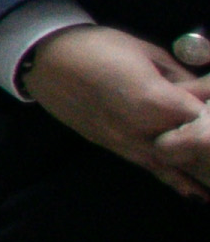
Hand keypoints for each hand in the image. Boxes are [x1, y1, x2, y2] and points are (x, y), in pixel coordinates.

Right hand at [20, 24, 209, 194]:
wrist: (47, 60)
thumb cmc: (99, 46)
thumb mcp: (148, 51)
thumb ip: (180, 75)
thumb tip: (203, 91)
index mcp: (157, 100)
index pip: (204, 116)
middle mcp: (144, 129)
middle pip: (192, 147)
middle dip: (207, 145)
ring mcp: (127, 142)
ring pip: (174, 166)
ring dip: (198, 174)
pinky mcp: (113, 147)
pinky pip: (151, 168)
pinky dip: (175, 182)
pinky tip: (195, 196)